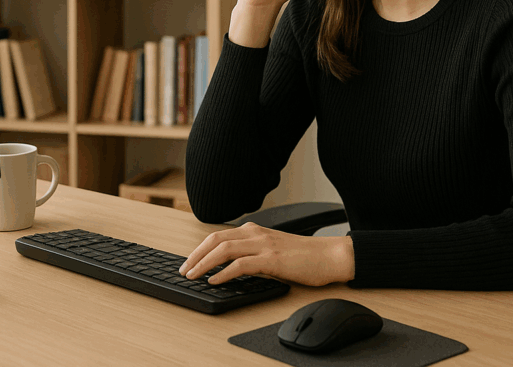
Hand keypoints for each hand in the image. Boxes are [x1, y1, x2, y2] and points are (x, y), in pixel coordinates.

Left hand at [178, 222, 354, 286]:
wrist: (329, 256)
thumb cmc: (304, 256)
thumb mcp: (272, 250)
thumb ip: (252, 253)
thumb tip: (229, 267)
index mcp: (255, 230)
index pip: (218, 235)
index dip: (200, 248)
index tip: (189, 261)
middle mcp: (256, 233)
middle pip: (215, 239)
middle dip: (195, 255)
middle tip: (184, 270)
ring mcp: (263, 245)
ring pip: (224, 249)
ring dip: (203, 263)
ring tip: (193, 275)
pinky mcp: (272, 259)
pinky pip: (240, 264)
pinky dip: (224, 273)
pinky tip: (215, 281)